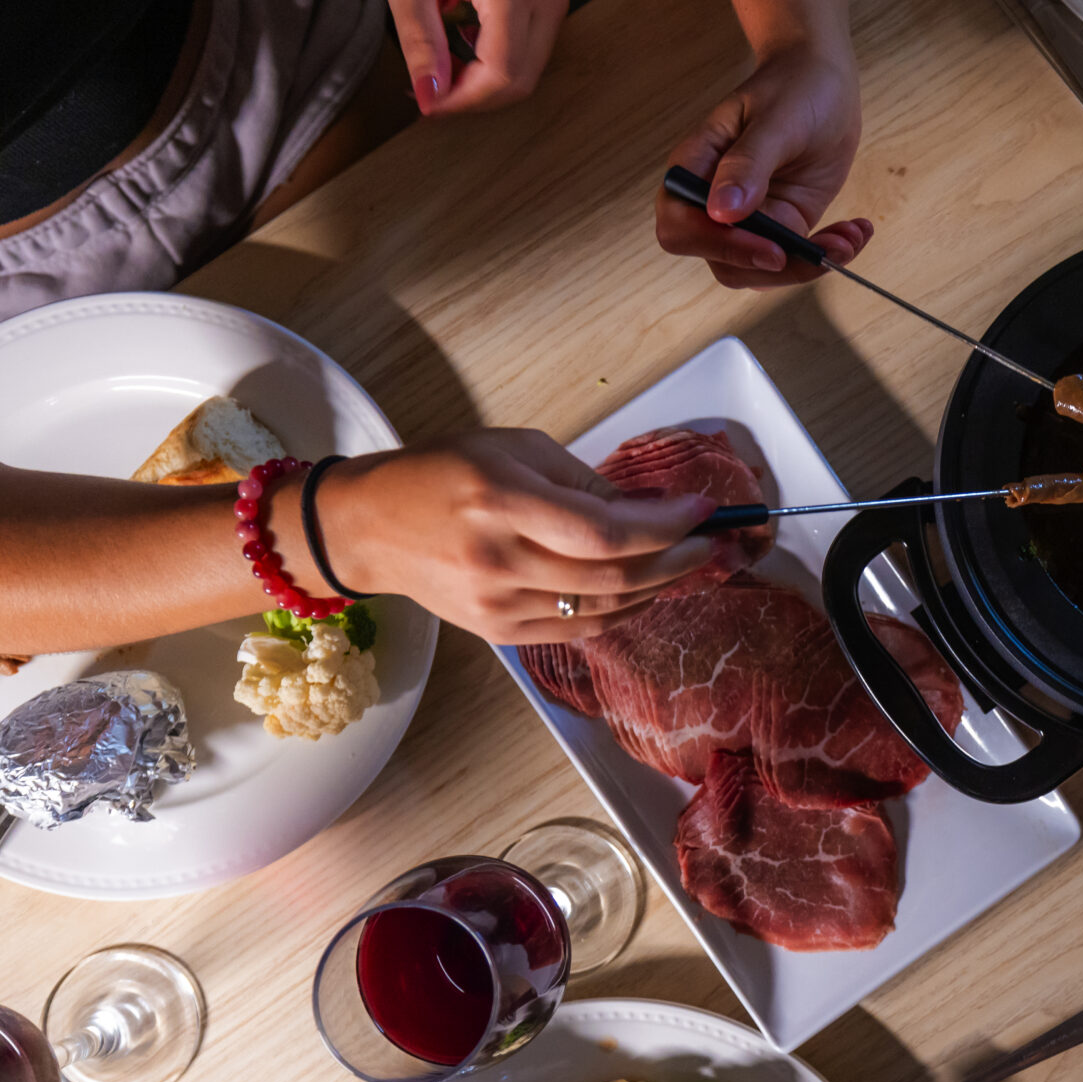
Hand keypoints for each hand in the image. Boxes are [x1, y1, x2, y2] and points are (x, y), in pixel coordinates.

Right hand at [304, 429, 749, 643]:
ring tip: (688, 564)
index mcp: (503, 503)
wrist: (370, 527)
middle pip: (615, 575)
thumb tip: (646, 508)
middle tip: (711, 542)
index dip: (666, 526)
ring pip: (604, 607)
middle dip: (677, 559)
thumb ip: (581, 481)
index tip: (704, 511)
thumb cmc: (442, 474)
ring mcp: (498, 605)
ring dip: (658, 587)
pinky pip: (579, 627)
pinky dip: (622, 610)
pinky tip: (644, 590)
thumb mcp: (513, 449)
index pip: (605, 531)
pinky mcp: (499, 632)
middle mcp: (500, 561)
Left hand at [364, 0, 567, 115]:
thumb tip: (431, 100)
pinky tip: (461, 56)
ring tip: (443, 72)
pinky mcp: (550, 4)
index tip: (426, 104)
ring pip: (527, 74)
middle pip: (520, 80)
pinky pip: (529, 56)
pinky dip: (495, 70)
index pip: (501, 72)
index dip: (464, 100)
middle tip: (430, 92)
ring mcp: (553, 0)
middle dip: (474, 98)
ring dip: (484, 86)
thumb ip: (420, 44)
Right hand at [655, 42, 869, 289]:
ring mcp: (749, 217)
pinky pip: (794, 258)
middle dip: (773, 266)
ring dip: (806, 266)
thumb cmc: (792, 86)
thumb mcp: (775, 120)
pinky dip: (825, 255)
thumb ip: (747, 164)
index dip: (719, 246)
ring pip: (760, 270)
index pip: (682, 228)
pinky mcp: (782, 224)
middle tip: (820, 252)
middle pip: (722, 261)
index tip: (770, 246)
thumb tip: (722, 212)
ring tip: (848, 238)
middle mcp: (713, 201)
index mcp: (694, 169)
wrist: (823, 80)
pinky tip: (854, 233)